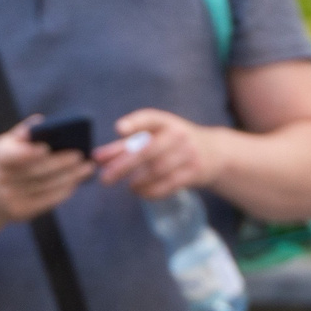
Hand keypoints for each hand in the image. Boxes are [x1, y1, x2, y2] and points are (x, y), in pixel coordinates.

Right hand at [0, 119, 90, 224]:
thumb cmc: (6, 161)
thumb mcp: (6, 144)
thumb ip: (22, 132)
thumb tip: (41, 121)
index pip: (13, 155)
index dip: (29, 152)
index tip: (47, 147)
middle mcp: (2, 180)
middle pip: (36, 172)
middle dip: (60, 163)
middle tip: (81, 155)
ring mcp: (11, 198)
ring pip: (45, 186)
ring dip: (69, 178)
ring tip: (87, 168)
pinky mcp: (21, 212)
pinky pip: (46, 201)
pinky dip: (63, 191)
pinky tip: (76, 182)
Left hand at [93, 110, 221, 199]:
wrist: (214, 153)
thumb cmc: (173, 143)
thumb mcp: (153, 138)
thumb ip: (124, 146)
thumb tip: (96, 157)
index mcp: (166, 122)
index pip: (149, 118)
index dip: (135, 123)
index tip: (119, 129)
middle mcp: (178, 135)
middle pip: (148, 150)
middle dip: (123, 165)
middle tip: (105, 179)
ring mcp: (188, 154)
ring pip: (157, 170)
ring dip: (138, 182)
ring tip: (129, 187)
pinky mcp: (194, 172)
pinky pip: (169, 185)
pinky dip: (151, 191)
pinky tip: (141, 192)